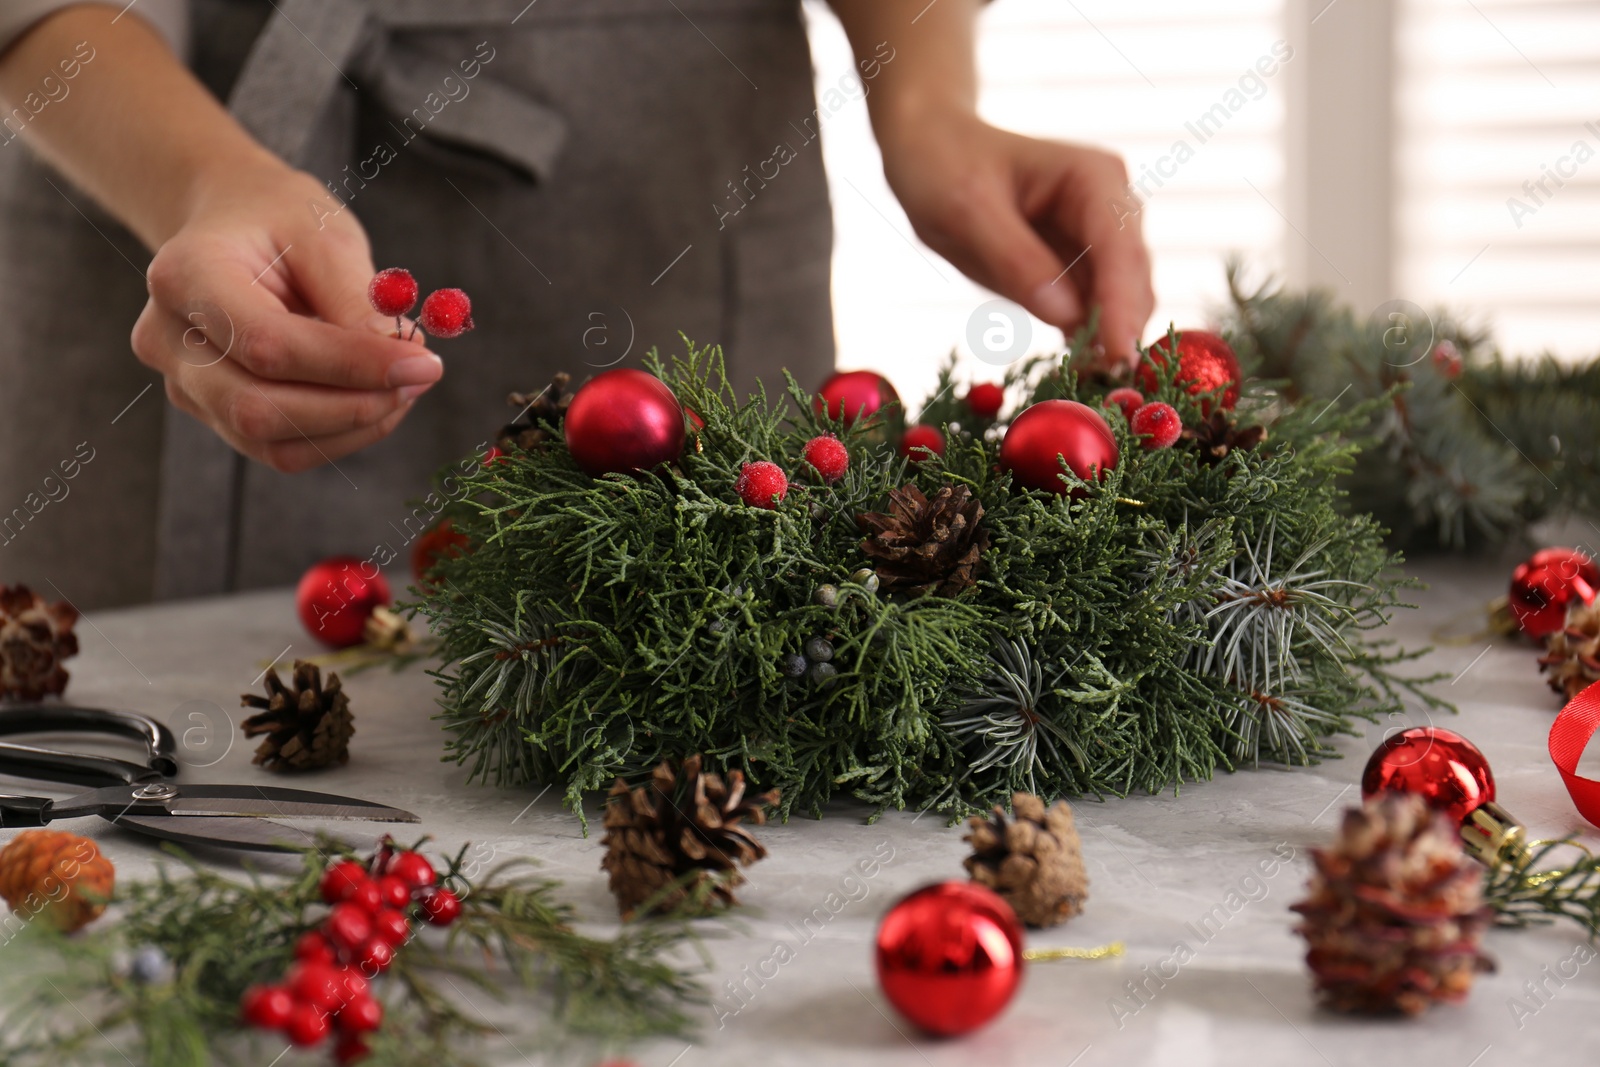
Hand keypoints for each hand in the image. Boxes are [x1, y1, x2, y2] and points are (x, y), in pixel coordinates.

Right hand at [132, 160, 440, 472]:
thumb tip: (399, 362)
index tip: (422, 362)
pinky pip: (281, 450)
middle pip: (258, 409)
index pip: (267, 344)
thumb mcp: (324, 234)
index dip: (350, 364)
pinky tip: (376, 400)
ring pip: (272, 443)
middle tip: (420, 379)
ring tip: (404, 386)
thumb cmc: (279, 221)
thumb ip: (357, 299)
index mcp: (185, 276)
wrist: (233, 225)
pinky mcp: (214, 413)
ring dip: (354, 426)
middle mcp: (169, 339)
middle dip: (353, 406)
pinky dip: (341, 435)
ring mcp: (185, 384)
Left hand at [878, 107, 1154, 367]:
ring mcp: (1099, 239)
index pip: (1120, 249)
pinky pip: (1094, 310)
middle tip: (1106, 387)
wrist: (930, 150)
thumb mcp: (968, 213)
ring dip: (1109, 340)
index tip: (1117, 355)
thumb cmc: (944, 169)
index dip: (1121, 305)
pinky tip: (1078, 371)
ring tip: (1088, 383)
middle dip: (1121, 328)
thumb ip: (1017, 260)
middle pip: (1132, 279)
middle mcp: (1110, 207)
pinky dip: (1089, 340)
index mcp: (1093, 180)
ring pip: (1121, 301)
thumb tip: (1066, 314)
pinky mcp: (1080, 268)